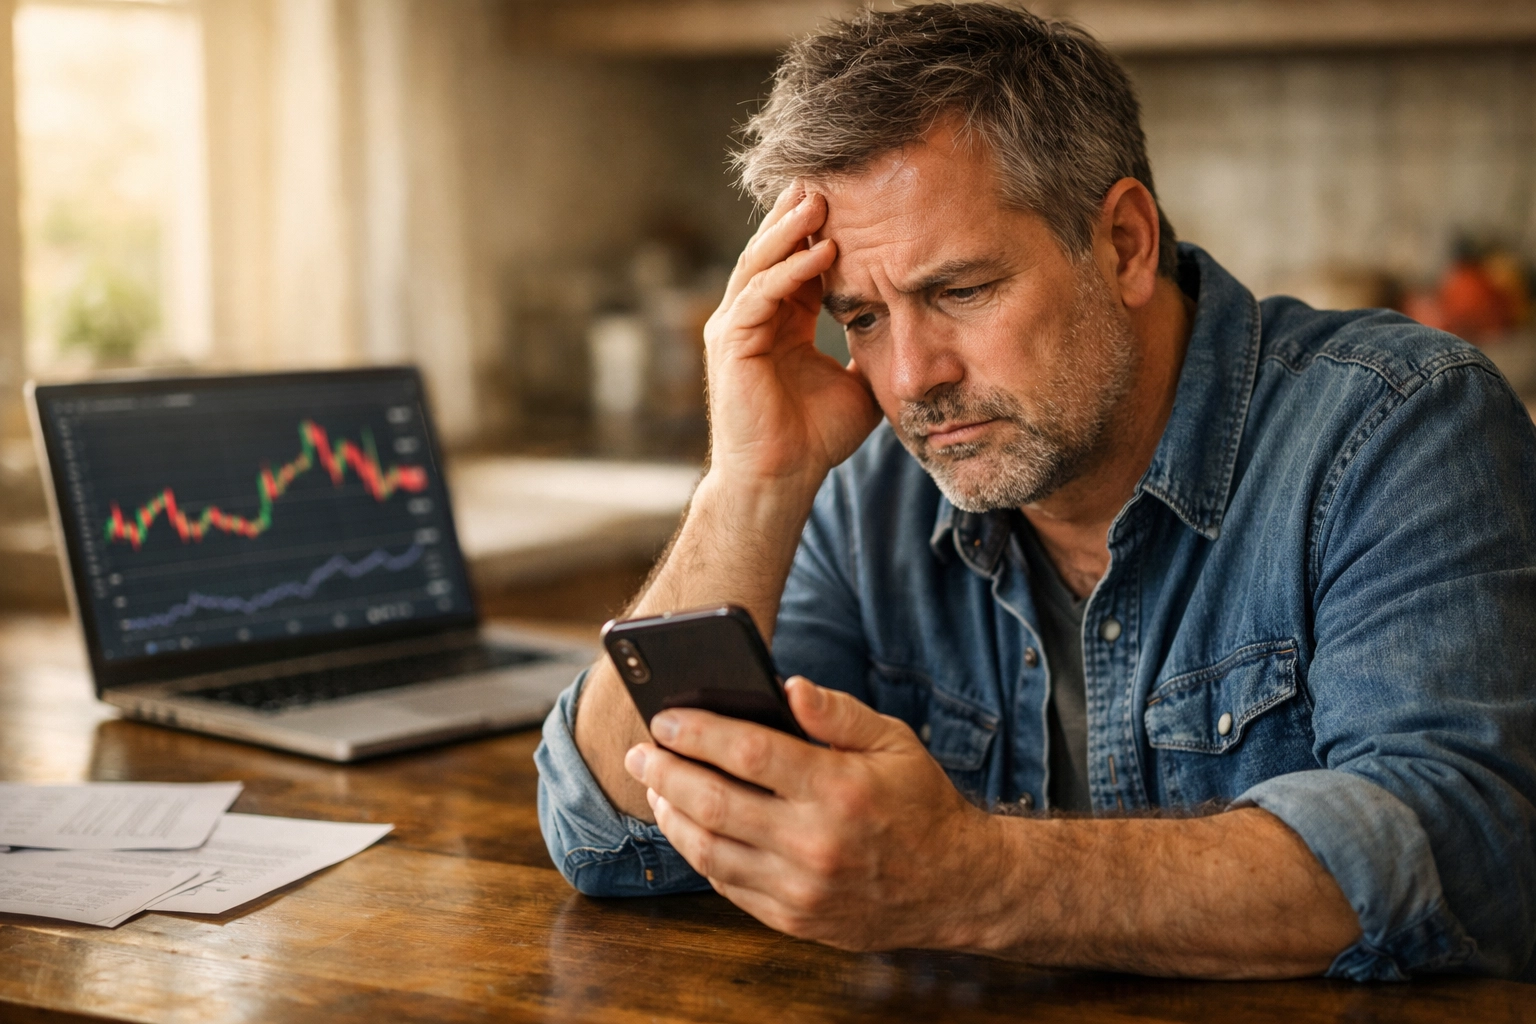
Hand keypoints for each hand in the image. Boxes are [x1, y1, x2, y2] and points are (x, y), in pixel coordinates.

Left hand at [623, 677, 1000, 950]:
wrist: (957, 888)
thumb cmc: (920, 803)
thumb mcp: (893, 741)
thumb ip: (836, 713)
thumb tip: (787, 685)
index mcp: (838, 789)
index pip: (748, 752)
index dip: (697, 732)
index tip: (666, 718)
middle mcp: (815, 842)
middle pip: (714, 803)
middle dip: (665, 773)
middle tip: (640, 753)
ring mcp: (802, 888)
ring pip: (710, 851)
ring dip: (672, 816)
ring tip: (657, 788)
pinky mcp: (795, 919)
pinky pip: (728, 885)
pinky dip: (700, 854)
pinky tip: (690, 826)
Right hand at [704, 188, 880, 493]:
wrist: (781, 481)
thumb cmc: (814, 441)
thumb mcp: (858, 384)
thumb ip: (873, 351)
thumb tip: (913, 332)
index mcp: (778, 323)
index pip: (798, 262)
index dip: (823, 230)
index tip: (856, 198)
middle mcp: (750, 318)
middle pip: (774, 249)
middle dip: (800, 213)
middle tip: (832, 173)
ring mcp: (734, 326)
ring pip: (762, 261)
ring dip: (792, 228)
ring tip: (823, 198)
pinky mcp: (728, 341)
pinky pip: (761, 293)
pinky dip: (790, 269)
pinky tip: (822, 249)